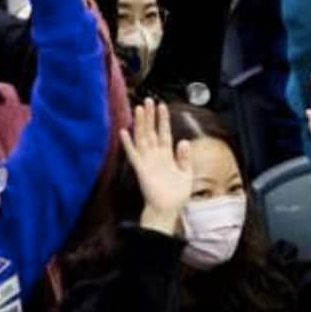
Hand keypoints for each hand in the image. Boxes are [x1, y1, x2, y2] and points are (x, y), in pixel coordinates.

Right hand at [121, 99, 193, 234]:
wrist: (167, 210)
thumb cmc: (176, 194)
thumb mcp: (186, 173)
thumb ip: (184, 157)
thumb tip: (183, 141)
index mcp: (166, 156)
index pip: (164, 133)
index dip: (163, 120)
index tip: (162, 106)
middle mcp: (155, 156)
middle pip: (151, 132)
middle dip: (150, 116)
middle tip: (148, 101)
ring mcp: (147, 161)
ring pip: (142, 138)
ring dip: (140, 124)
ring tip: (139, 109)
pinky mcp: (141, 169)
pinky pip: (133, 154)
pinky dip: (128, 144)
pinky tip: (124, 132)